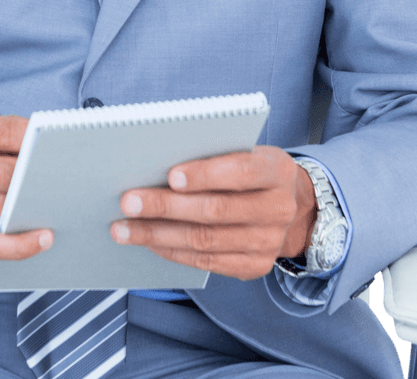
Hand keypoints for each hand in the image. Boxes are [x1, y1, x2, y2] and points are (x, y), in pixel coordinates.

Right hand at [0, 110, 53, 259]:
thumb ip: (4, 136)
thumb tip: (49, 150)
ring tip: (60, 201)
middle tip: (63, 175)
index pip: (2, 131)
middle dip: (35, 174)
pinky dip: (21, 245)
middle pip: (2, 172)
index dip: (35, 137)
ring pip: (0, 207)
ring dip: (32, 206)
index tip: (58, 141)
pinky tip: (44, 239)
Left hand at [109, 146, 315, 279]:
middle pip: (216, 210)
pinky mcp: (254, 266)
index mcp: (277, 171)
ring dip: (158, 235)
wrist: (292, 206)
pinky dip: (173, 251)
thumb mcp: (245, 150)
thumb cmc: (252, 168)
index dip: (205, 174)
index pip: (242, 171)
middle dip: (166, 207)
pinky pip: (208, 263)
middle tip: (128, 202)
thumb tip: (155, 160)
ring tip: (123, 228)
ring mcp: (268, 242)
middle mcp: (278, 209)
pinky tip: (149, 242)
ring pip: (206, 241)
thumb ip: (212, 153)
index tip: (171, 176)